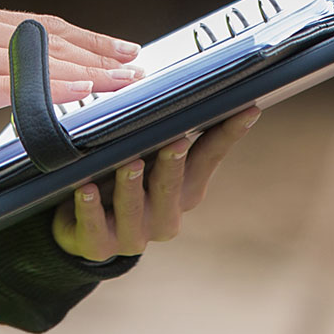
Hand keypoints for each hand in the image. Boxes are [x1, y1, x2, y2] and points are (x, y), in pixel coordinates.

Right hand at [0, 1, 139, 117]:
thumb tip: (4, 72)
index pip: (42, 26)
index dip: (84, 37)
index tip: (116, 47)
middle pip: (51, 38)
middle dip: (98, 52)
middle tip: (135, 63)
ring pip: (40, 60)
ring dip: (87, 72)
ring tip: (122, 82)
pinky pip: (12, 85)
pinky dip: (49, 88)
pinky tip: (76, 94)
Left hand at [52, 108, 260, 261]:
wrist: (89, 230)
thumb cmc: (128, 182)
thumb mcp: (152, 159)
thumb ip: (171, 134)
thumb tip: (189, 88)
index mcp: (185, 191)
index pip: (210, 158)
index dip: (228, 134)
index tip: (247, 108)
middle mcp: (166, 216)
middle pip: (171, 187)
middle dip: (173, 165)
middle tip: (175, 141)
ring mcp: (134, 234)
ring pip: (133, 208)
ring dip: (130, 186)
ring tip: (128, 163)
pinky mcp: (100, 245)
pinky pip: (95, 228)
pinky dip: (90, 208)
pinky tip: (86, 190)